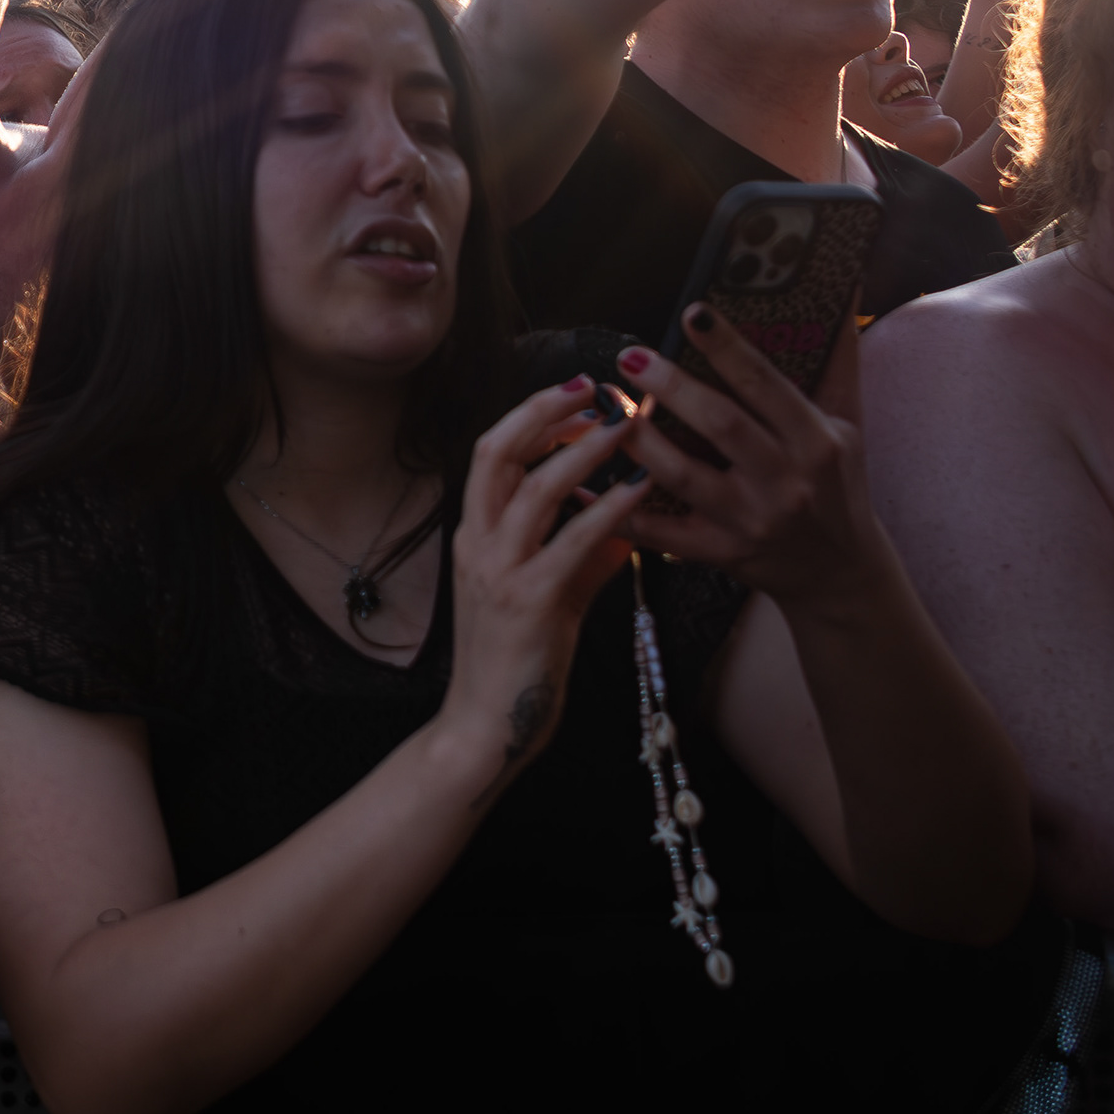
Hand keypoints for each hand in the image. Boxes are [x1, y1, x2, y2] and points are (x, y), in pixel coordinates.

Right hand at [437, 378, 658, 782]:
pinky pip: (571, 542)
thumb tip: (620, 525)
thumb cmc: (515, 661)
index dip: (532, 416)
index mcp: (474, 534)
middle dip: (545, 412)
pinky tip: (638, 493)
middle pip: (498, 451)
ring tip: (626, 427)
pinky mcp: (528, 602)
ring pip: (534, 488)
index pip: (494, 454)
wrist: (485, 726)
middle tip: (595, 388)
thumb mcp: (549, 596)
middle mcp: (478, 542)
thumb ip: (582, 557)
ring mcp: (498, 570)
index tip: (576, 393)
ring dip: (583, 451)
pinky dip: (606, 510)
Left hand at [609, 311, 880, 607]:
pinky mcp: (721, 553)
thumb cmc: (838, 483)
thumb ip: (837, 360)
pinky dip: (618, 511)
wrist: (841, 571)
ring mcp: (750, 520)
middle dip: (671, 387)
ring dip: (638, 439)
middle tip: (630, 356)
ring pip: (682, 476)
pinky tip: (581, 485)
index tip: (693, 312)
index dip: (728, 347)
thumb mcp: (846, 423)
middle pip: (720, 425)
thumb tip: (842, 287)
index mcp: (815, 441)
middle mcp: (784, 481)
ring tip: (607, 407)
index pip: (766, 384)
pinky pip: (661, 532)